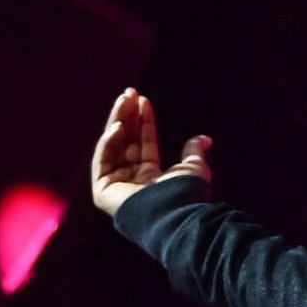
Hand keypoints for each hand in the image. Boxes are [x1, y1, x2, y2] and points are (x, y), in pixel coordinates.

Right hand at [91, 87, 210, 217]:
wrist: (175, 214)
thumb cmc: (186, 194)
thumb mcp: (193, 168)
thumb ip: (193, 152)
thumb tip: (204, 138)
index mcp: (151, 178)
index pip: (144, 143)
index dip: (144, 121)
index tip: (144, 99)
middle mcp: (132, 181)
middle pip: (126, 142)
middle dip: (127, 116)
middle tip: (129, 92)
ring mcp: (116, 185)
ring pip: (113, 146)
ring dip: (118, 121)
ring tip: (125, 100)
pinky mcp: (103, 191)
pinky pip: (102, 160)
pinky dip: (108, 142)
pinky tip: (118, 126)